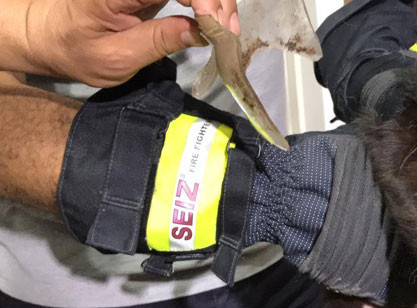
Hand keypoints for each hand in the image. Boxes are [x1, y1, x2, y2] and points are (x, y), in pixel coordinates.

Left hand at [17, 0, 238, 86]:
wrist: (54, 36)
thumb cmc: (79, 51)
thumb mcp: (116, 58)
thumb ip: (157, 42)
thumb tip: (200, 32)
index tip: (214, 27)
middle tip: (227, 33)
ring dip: (217, 0)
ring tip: (225, 31)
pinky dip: (209, 2)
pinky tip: (215, 21)